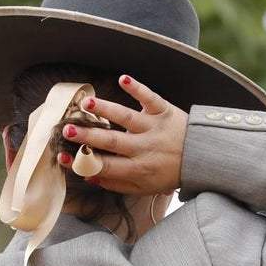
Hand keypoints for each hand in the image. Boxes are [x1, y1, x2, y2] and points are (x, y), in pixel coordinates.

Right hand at [58, 75, 186, 195]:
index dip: (83, 161)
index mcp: (137, 169)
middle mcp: (144, 148)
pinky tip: (123, 78)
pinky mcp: (163, 110)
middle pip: (112, 142)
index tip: (63, 156)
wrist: (202, 157)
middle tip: (68, 130)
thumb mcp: (143, 187)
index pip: (105, 165)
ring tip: (86, 104)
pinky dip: (137, 88)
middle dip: (88, 136)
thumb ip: (116, 184)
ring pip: (126, 117)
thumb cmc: (168, 173)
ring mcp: (154, 127)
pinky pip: (149, 98)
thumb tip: (88, 175)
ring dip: (106, 109)